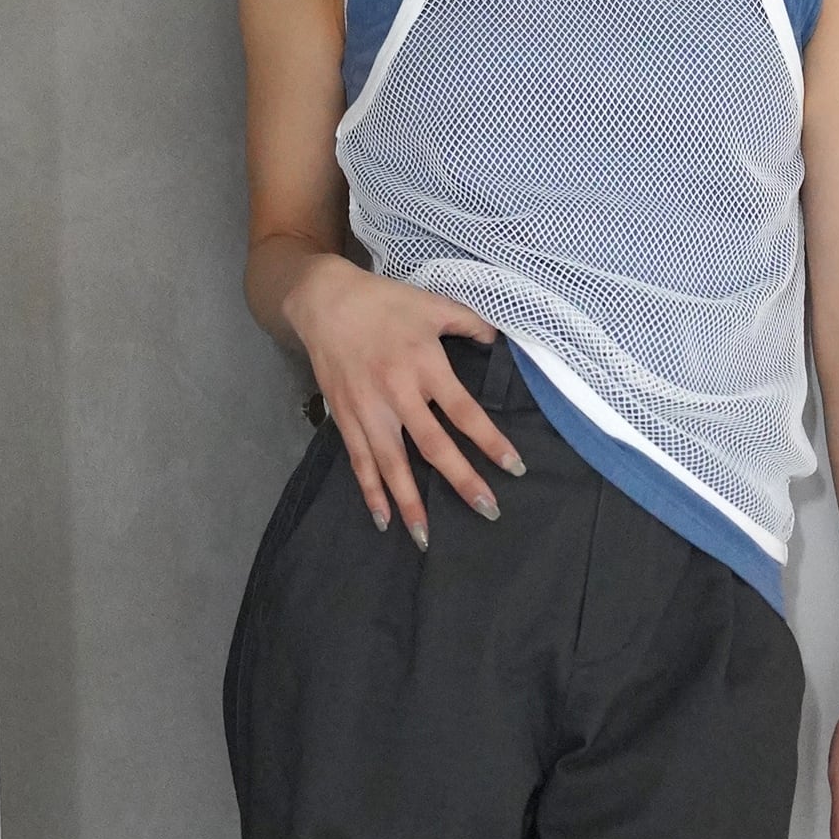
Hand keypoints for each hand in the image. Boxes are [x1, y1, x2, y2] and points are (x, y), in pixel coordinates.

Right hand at [284, 257, 525, 549]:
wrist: (325, 301)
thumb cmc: (384, 302)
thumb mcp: (432, 303)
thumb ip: (469, 322)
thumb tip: (499, 340)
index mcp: (425, 365)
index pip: (464, 411)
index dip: (489, 441)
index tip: (514, 467)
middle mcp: (397, 392)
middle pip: (433, 446)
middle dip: (461, 480)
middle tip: (488, 510)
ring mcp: (368, 409)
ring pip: (392, 464)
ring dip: (410, 502)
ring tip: (426, 537)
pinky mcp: (344, 417)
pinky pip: (359, 461)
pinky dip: (370, 491)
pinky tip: (383, 519)